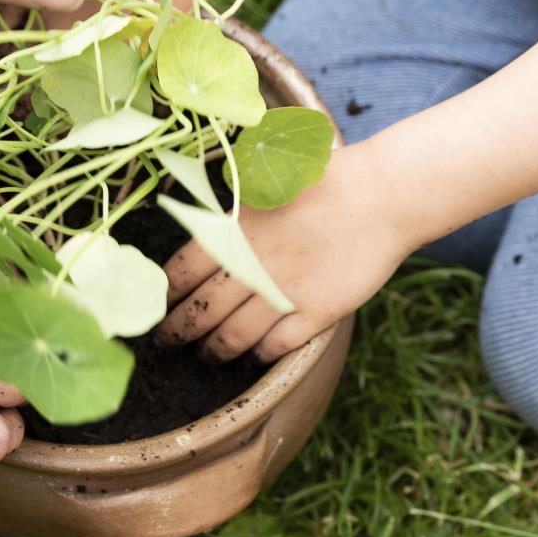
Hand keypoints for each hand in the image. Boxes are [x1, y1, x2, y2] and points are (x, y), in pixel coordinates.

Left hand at [155, 145, 411, 362]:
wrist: (380, 195)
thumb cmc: (323, 182)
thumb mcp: (264, 185)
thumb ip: (231, 214)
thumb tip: (199, 231)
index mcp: (233, 230)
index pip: (179, 273)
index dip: (163, 296)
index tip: (157, 306)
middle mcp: (252, 264)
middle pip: (199, 312)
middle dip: (178, 332)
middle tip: (169, 341)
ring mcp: (284, 292)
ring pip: (232, 337)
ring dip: (214, 350)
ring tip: (208, 354)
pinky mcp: (316, 312)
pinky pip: (275, 346)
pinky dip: (258, 355)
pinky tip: (253, 355)